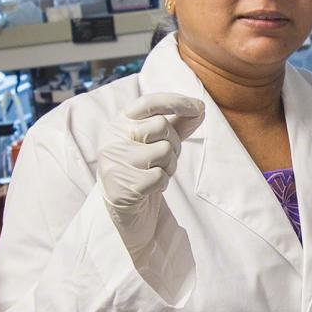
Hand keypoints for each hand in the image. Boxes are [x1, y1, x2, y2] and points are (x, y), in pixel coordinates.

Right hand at [97, 93, 204, 257]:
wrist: (126, 210)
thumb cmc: (144, 170)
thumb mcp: (159, 142)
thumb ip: (178, 124)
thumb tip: (199, 108)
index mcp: (119, 123)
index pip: (148, 102)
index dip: (176, 101)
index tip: (198, 107)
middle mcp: (112, 138)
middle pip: (161, 126)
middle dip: (173, 144)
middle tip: (164, 159)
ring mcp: (115, 162)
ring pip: (163, 151)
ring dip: (168, 166)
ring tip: (155, 173)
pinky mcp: (121, 186)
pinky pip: (159, 176)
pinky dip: (161, 184)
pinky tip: (149, 188)